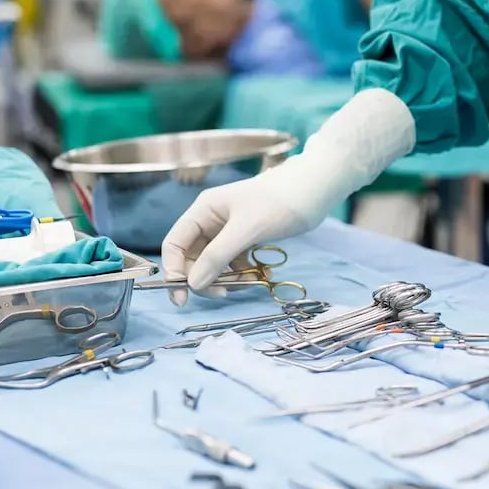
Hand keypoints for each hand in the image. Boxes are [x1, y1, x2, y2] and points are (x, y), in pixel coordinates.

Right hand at [161, 171, 323, 302]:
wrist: (313, 192)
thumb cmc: (278, 202)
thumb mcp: (246, 230)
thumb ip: (218, 256)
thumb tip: (192, 284)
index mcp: (203, 210)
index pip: (175, 244)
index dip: (174, 271)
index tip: (182, 297)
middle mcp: (211, 220)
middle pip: (193, 257)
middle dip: (203, 278)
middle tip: (221, 295)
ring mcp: (228, 230)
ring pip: (214, 262)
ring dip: (223, 278)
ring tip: (245, 284)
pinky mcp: (246, 238)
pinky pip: (233, 262)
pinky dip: (241, 273)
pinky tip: (258, 276)